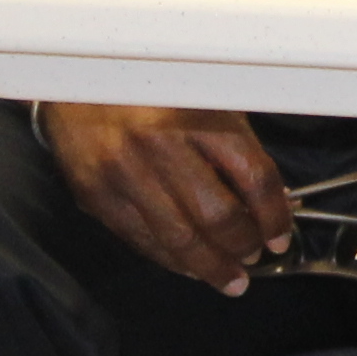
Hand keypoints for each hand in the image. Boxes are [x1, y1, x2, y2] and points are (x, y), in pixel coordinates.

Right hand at [42, 104, 290, 292]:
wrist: (75, 77)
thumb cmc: (152, 88)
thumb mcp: (204, 100)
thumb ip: (234, 147)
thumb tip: (269, 199)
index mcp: (200, 116)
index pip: (254, 178)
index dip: (274, 215)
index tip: (280, 236)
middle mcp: (161, 145)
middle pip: (218, 215)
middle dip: (244, 245)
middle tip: (256, 257)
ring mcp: (124, 172)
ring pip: (178, 237)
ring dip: (210, 265)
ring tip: (230, 278)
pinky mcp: (95, 192)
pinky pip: (140, 238)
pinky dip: (170, 260)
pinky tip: (189, 267)